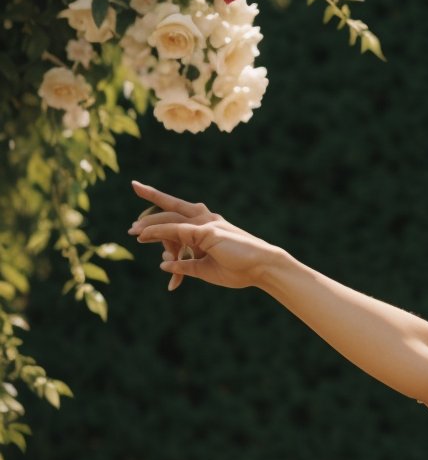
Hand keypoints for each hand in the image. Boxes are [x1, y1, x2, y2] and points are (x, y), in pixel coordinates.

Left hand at [127, 180, 279, 291]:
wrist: (261, 267)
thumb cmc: (239, 269)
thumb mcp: (206, 269)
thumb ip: (185, 266)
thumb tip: (164, 265)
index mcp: (206, 228)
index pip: (180, 213)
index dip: (163, 206)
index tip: (148, 198)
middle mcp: (205, 220)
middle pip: (173, 205)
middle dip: (153, 196)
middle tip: (135, 190)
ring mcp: (205, 223)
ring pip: (170, 217)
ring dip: (150, 223)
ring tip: (133, 230)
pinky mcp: (205, 231)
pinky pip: (175, 230)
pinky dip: (157, 232)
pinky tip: (143, 235)